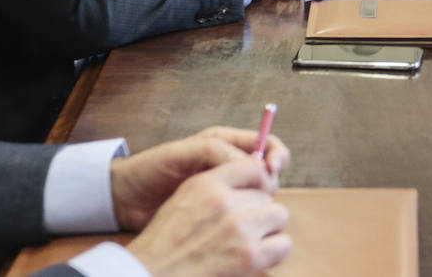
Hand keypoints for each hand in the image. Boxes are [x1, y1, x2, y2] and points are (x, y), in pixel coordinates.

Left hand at [111, 126, 291, 230]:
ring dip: (259, 201)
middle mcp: (230, 163)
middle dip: (270, 181)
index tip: (274, 169)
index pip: (267, 143)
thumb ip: (218, 151)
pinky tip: (238, 223)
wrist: (126, 198)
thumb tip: (252, 163)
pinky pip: (242, 212)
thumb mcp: (185, 153)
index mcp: (225, 143)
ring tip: (246, 210)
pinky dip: (247, 217)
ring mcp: (225, 187)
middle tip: (261, 195)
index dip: (277, 154)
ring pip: (258, 193)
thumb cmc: (151, 169)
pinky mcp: (217, 209)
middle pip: (268, 170)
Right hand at [124, 156, 291, 276]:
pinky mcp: (249, 256)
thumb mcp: (184, 199)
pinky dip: (274, 251)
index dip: (259, 182)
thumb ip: (216, 185)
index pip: (254, 166)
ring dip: (268, 229)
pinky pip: (283, 244)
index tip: (254, 196)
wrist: (149, 275)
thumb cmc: (165, 243)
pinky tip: (257, 257)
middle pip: (267, 194)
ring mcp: (238, 227)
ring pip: (279, 215)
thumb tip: (253, 179)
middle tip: (243, 228)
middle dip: (259, 210)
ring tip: (250, 241)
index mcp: (206, 183)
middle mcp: (224, 201)